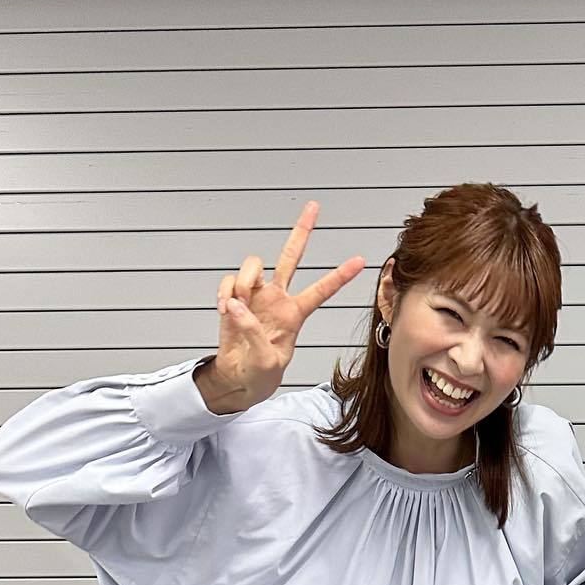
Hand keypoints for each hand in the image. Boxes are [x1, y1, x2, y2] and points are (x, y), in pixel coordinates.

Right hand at [195, 201, 365, 414]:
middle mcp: (278, 298)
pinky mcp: (234, 296)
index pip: (321, 291)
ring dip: (242, 280)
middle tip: (314, 207)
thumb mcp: (266, 361)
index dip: (340, 277)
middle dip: (302, 231)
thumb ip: (253, 331)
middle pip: (291, 256)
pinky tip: (225, 310)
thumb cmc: (260, 373)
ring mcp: (256, 295)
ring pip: (253, 265)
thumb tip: (236, 304)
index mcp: (295, 314)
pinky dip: (224, 292)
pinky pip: (229, 281)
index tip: (360, 261)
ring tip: (236, 305)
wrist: (238, 377)